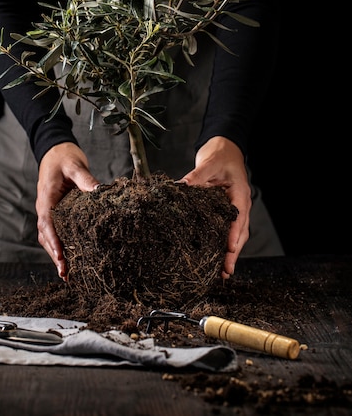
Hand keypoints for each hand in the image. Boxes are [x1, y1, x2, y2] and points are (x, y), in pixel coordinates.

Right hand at [36, 142, 99, 280]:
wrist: (55, 149)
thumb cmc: (64, 157)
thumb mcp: (76, 166)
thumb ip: (86, 180)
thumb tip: (100, 191)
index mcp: (47, 197)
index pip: (47, 223)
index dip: (54, 242)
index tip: (61, 257)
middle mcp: (45, 207)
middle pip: (46, 237)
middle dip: (55, 256)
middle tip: (66, 274)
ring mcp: (48, 210)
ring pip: (48, 237)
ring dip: (56, 254)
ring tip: (67, 273)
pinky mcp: (55, 211)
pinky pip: (54, 231)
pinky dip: (59, 246)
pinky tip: (69, 257)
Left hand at [177, 136, 250, 279]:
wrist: (225, 148)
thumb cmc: (221, 155)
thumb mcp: (208, 163)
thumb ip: (196, 175)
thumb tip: (181, 186)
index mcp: (239, 193)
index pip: (238, 217)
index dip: (234, 234)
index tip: (229, 249)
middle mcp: (240, 204)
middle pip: (240, 232)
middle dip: (234, 252)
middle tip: (226, 271)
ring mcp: (235, 209)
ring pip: (237, 235)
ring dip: (231, 253)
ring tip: (224, 272)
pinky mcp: (227, 211)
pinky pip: (228, 230)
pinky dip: (225, 244)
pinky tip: (217, 258)